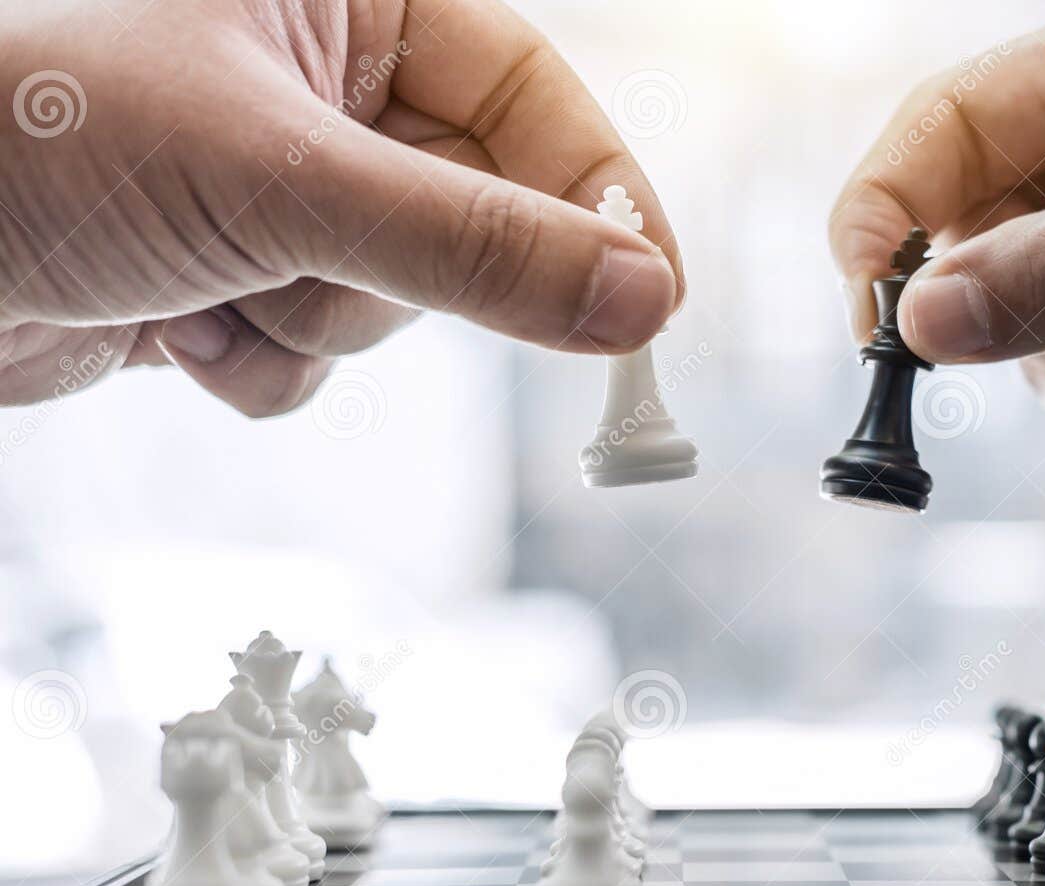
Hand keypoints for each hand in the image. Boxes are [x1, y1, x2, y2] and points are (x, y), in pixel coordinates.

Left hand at [0, 0, 681, 416]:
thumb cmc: (36, 132)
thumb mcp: (283, 177)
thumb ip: (475, 246)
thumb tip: (639, 297)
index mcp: (354, 1)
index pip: (535, 100)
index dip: (601, 200)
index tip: (656, 299)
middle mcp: (327, 89)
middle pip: (478, 217)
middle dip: (404, 274)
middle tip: (339, 277)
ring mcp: (286, 188)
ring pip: (399, 304)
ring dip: (316, 321)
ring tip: (213, 275)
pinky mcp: (240, 276)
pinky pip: (318, 359)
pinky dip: (258, 364)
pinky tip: (172, 319)